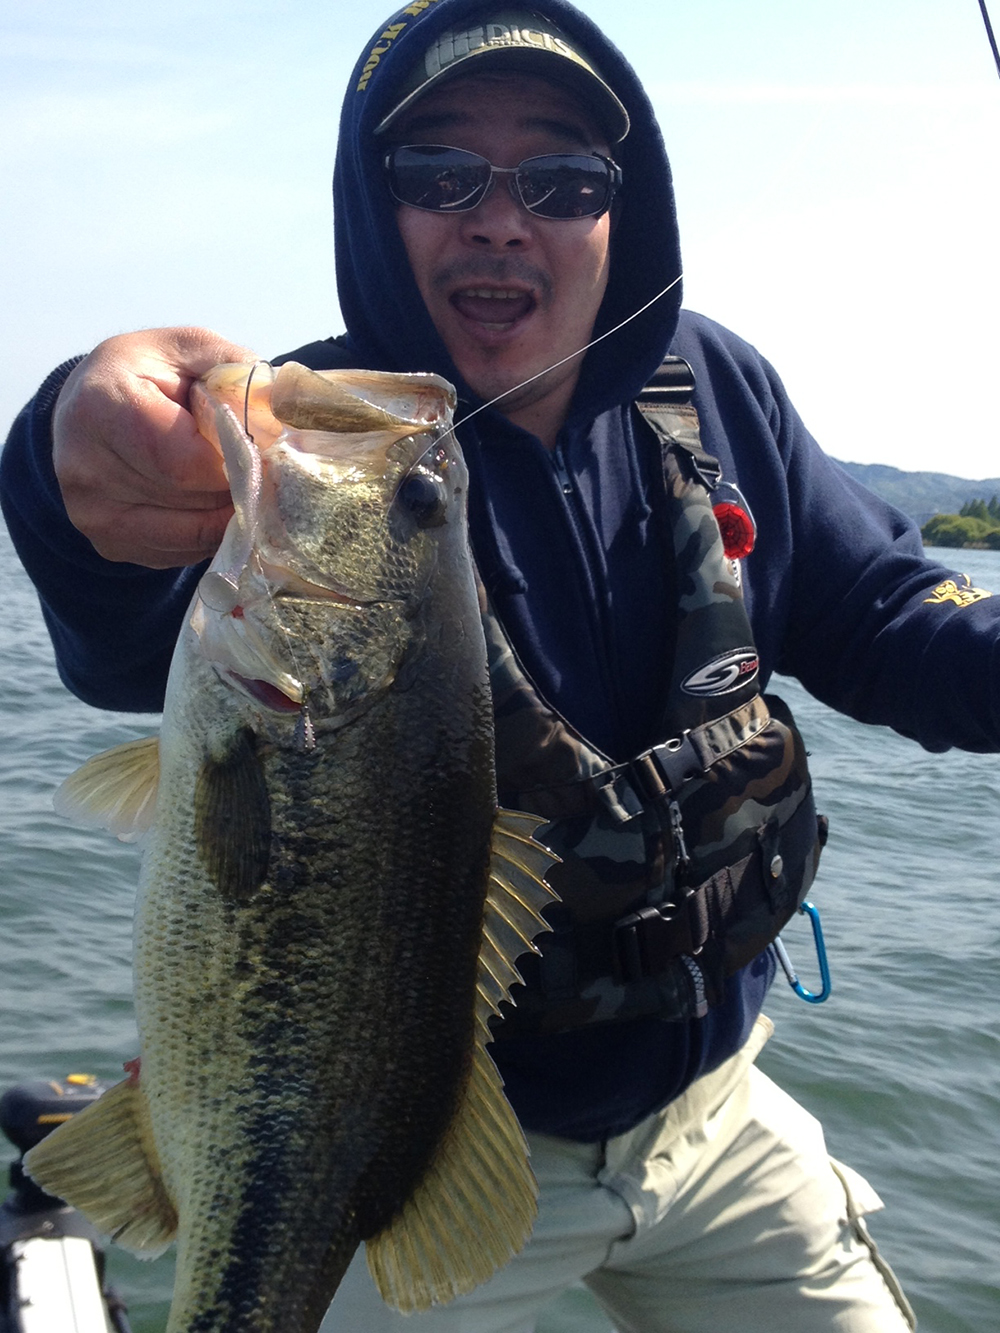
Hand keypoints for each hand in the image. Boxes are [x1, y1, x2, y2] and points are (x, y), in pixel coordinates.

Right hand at [52, 327, 259, 567]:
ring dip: (229, 515)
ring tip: (243, 485)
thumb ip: (236, 371)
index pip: (186, 461)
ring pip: (193, 534)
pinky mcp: (108, 543)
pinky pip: (181, 553)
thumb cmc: (147, 373)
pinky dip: (209, 533)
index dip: (237, 462)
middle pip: (192, 500)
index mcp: (101, 405)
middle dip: (240, 488)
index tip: (269, 454)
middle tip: (266, 470)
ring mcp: (92, 513)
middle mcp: (85, 466)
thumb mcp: (190, 349)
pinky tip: (211, 503)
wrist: (87, 407)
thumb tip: (284, 410)